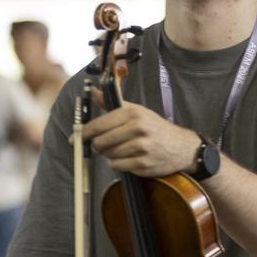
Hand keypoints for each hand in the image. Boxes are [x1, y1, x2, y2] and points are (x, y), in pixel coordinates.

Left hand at [83, 92, 199, 176]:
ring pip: (108, 155)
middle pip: (101, 141)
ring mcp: (141, 147)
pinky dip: (118, 164)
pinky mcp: (143, 163)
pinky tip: (127, 158)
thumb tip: (92, 90)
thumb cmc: (154, 127)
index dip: (83, 132)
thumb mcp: (135, 110)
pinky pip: (117, 166)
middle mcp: (138, 128)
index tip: (75, 137)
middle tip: (100, 145)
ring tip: (120, 149)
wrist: (181, 146)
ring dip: (109, 154)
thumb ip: (111, 103)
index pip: (99, 124)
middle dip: (97, 145)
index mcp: (133, 113)